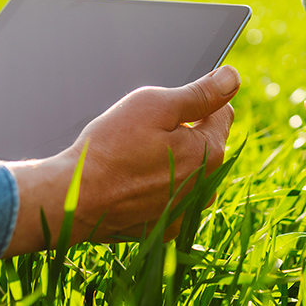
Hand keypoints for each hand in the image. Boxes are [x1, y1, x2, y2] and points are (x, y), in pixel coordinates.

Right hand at [5, 65, 239, 253]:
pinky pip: (171, 198)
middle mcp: (206, 186)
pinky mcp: (166, 227)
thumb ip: (200, 93)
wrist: (74, 198)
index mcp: (209, 152)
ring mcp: (186, 211)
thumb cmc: (111, 148)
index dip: (194, 103)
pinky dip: (157, 189)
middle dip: (182, 134)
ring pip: (188, 172)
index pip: (221, 112)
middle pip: (205, 144)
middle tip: (144, 134)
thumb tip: (232, 78)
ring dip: (171, 163)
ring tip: (135, 160)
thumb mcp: (155, 105)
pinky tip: (131, 184)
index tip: (167, 109)